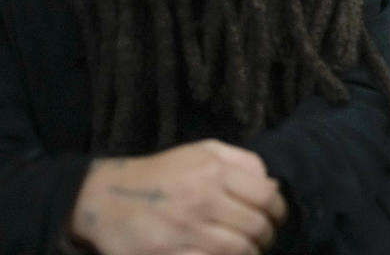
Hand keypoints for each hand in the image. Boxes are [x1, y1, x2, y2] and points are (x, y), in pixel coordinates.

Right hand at [69, 139, 286, 254]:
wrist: (104, 197)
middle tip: (262, 239)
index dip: (279, 211)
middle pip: (255, 227)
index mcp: (213, 172)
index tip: (276, 218)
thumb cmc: (163, 173)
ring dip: (249, 254)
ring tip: (247, 251)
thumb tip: (273, 184)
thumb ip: (242, 162)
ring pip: (237, 250)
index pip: (266, 196)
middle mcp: (201, 199)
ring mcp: (184, 230)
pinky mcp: (167, 254)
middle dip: (266, 237)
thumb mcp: (203, 152)